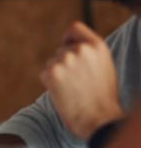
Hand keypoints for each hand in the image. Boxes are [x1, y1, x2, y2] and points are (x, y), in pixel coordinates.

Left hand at [40, 21, 124, 139]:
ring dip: (58, 75)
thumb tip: (71, 45)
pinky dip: (50, 83)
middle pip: (61, 50)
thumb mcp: (104, 66)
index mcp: (97, 46)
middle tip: (78, 83)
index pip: (74, 28)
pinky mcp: (51, 72)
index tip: (67, 48)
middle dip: (65, 64)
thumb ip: (89, 52)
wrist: (99, 119)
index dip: (68, 39)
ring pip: (52, 63)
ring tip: (73, 89)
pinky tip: (64, 93)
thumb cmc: (102, 96)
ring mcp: (65, 59)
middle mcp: (81, 49)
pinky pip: (45, 74)